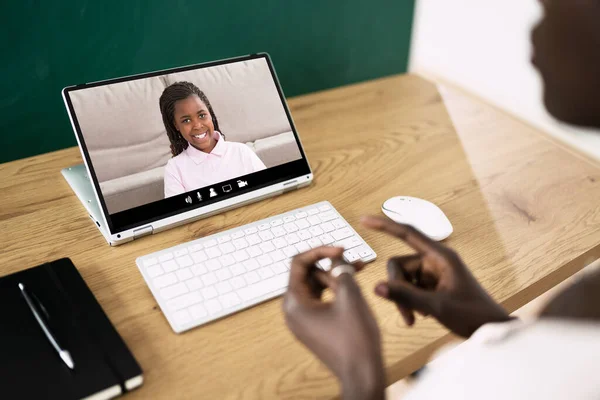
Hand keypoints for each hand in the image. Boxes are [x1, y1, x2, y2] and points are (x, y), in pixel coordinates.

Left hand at [283, 247, 384, 399]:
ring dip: (336, 277)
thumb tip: (336, 254)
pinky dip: (335, 291)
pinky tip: (353, 286)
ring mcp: (302, 320)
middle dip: (331, 265)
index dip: (320, 250)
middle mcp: (292, 311)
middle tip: (355, 261)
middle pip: (308, 275)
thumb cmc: (355, 339)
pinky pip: (320, 301)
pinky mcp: (313, 326)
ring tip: (359, 271)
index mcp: (294, 302)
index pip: (299, 263)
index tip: (341, 248)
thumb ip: (341, 269)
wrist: (362, 374)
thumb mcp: (350, 296)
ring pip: (316, 287)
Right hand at [362, 216, 511, 337]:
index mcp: (440, 256)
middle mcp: (435, 260)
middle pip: (399, 264)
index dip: (384, 225)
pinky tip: (421, 316)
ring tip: (414, 318)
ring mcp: (433, 272)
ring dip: (404, 298)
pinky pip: (410, 287)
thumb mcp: (436, 307)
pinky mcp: (433, 284)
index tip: (364, 220)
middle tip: (406, 313)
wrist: (491, 329)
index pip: (407, 233)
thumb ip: (405, 296)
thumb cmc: (472, 315)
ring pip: (403, 278)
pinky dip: (410, 301)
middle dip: (397, 288)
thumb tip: (376, 287)